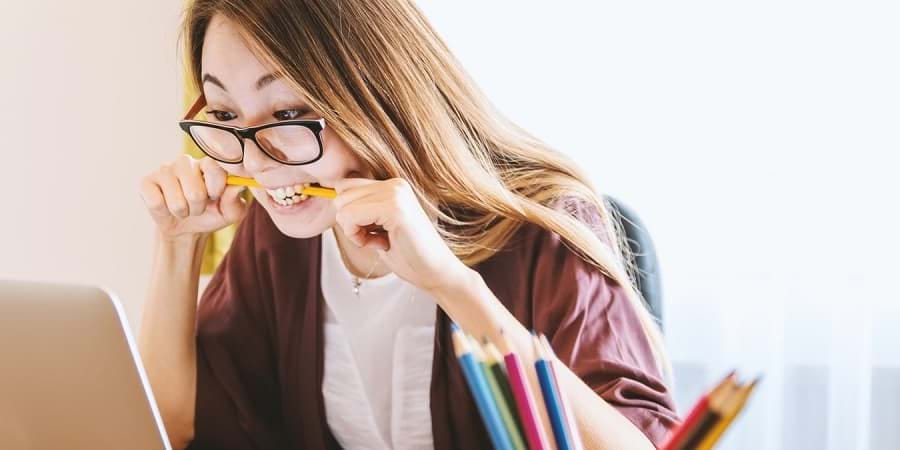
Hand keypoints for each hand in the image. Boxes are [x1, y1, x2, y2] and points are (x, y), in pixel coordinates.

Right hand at [139, 155, 248, 241]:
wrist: (186, 228)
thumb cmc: (211, 214)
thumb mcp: (230, 213)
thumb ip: (235, 201)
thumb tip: (238, 186)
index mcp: (208, 163)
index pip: (214, 168)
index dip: (216, 189)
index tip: (215, 196)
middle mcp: (186, 161)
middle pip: (195, 192)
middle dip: (198, 208)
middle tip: (197, 206)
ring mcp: (164, 170)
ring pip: (176, 201)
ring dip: (182, 212)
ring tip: (183, 208)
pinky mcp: (146, 182)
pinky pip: (156, 203)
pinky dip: (164, 212)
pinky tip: (166, 206)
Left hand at [332, 178, 471, 294]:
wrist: (436, 273)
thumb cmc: (407, 254)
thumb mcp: (378, 226)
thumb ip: (360, 208)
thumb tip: (332, 195)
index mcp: (392, 185)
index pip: (346, 186)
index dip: (350, 215)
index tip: (372, 232)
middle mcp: (394, 184)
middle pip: (341, 195)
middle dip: (351, 223)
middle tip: (377, 238)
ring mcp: (395, 193)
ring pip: (343, 207)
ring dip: (355, 231)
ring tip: (382, 240)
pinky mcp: (394, 207)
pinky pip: (350, 217)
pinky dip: (358, 237)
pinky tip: (382, 244)